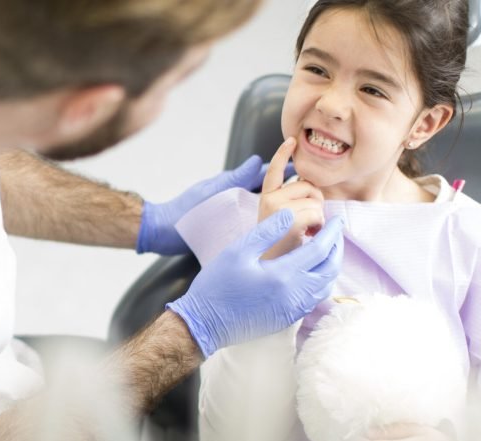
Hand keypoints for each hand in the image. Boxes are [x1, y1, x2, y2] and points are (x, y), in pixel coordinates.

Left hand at [137, 155, 294, 254]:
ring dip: (286, 217)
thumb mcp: (212, 191)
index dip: (288, 176)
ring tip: (309, 221)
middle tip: (317, 202)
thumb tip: (259, 161)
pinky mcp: (232, 237)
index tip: (309, 177)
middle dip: (294, 199)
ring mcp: (236, 221)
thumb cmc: (185, 209)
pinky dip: (271, 233)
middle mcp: (238, 204)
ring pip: (267, 217)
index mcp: (236, 189)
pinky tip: (286, 240)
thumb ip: (236, 177)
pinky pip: (257, 233)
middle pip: (273, 199)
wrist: (163, 232)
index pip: (268, 179)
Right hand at [166, 209, 343, 356]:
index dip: (332, 233)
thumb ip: (267, 231)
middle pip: (330, 270)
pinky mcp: (287, 318)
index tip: (337, 220)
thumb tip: (290, 214)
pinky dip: (321, 282)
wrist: (205, 324)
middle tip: (335, 233)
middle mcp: (293, 295)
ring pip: (325, 286)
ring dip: (331, 266)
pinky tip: (311, 272)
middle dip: (337, 249)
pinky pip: (314, 299)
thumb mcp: (238, 251)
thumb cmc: (217, 285)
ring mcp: (292, 310)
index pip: (320, 250)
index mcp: (283, 275)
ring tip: (326, 250)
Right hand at [257, 138, 324, 259]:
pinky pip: (317, 212)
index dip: (283, 154)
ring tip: (306, 232)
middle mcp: (268, 199)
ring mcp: (277, 208)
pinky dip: (319, 225)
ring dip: (318, 216)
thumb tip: (309, 186)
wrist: (269, 269)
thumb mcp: (280, 220)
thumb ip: (290, 200)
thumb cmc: (280, 247)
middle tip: (306, 224)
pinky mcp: (288, 219)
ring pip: (315, 199)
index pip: (275, 170)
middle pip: (308, 185)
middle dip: (315, 202)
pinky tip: (309, 235)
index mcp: (265, 197)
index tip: (292, 140)